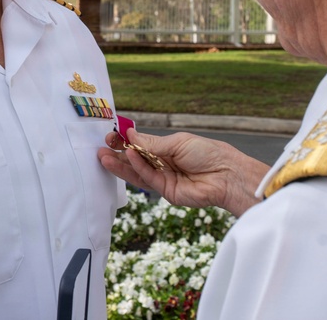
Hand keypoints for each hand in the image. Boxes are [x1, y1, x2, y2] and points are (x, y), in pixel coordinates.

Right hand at [98, 129, 270, 216]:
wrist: (226, 175)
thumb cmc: (207, 153)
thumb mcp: (177, 142)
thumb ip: (152, 144)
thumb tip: (131, 134)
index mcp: (167, 149)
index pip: (141, 145)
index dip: (126, 142)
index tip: (111, 136)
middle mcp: (163, 164)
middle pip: (136, 160)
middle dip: (118, 155)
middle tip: (100, 148)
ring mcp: (164, 179)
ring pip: (137, 172)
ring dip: (120, 164)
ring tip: (103, 156)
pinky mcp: (166, 192)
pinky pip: (148, 178)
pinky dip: (137, 167)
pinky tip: (128, 155)